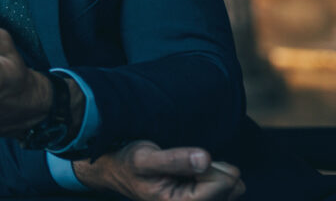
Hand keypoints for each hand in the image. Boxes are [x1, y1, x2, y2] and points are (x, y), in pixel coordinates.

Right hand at [73, 141, 245, 200]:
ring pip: (234, 186)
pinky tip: (193, 176)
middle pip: (233, 184)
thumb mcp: (145, 158)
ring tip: (187, 171)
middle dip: (213, 169)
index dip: (206, 164)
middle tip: (184, 165)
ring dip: (214, 173)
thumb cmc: (130, 164)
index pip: (224, 182)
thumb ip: (175, 160)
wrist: (120, 172)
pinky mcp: (206, 200)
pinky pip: (229, 186)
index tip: (181, 161)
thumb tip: (205, 159)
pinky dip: (215, 177)